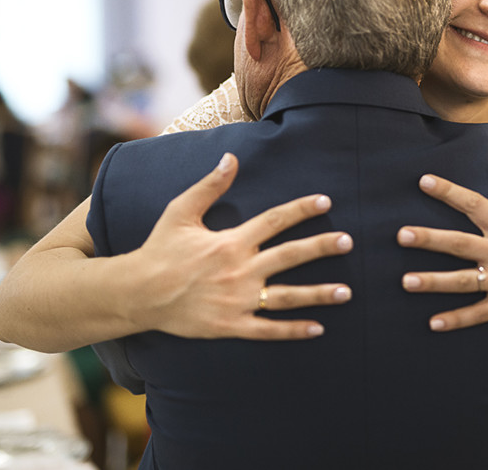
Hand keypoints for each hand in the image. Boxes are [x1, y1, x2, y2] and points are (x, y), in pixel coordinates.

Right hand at [132, 153, 352, 339]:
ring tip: (346, 291)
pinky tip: (319, 327)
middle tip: (349, 242)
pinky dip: (294, 330)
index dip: (302, 209)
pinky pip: (268, 329)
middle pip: (290, 256)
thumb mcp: (181, 212)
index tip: (326, 201)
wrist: (138, 293)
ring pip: (287, 297)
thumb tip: (231, 158)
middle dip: (321, 247)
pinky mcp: (231, 325)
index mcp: (231, 241)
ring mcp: (237, 300)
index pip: (275, 220)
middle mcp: (240, 270)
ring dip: (318, 293)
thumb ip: (209, 186)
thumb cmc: (159, 250)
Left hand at [398, 162, 487, 332]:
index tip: (424, 181)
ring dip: (433, 282)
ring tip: (405, 281)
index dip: (449, 192)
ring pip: (463, 280)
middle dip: (429, 239)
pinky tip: (433, 322)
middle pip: (460, 244)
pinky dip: (457, 319)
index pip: (475, 204)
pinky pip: (479, 313)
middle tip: (400, 235)